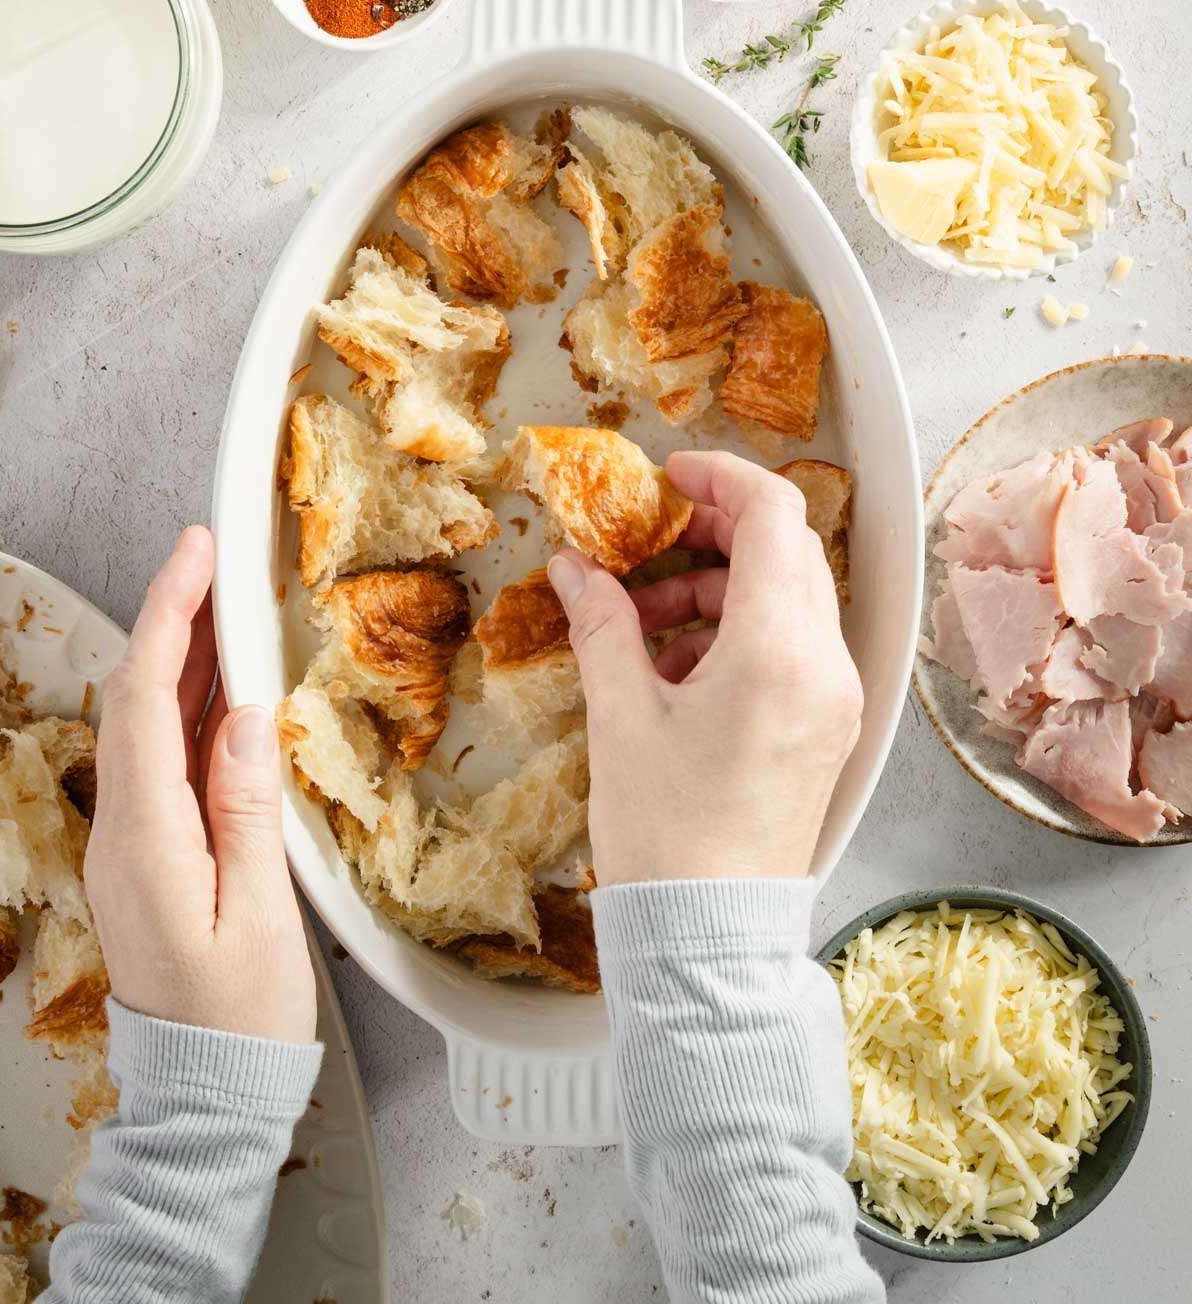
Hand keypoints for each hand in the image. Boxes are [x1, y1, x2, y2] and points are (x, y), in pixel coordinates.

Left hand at [85, 526, 316, 1043]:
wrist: (206, 1094)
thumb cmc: (242, 1018)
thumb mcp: (261, 916)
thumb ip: (249, 811)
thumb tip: (248, 717)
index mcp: (146, 841)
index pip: (145, 701)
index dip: (168, 615)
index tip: (196, 554)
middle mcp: (123, 833)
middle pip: (136, 701)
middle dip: (171, 620)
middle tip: (213, 557)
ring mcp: (129, 845)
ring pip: (147, 727)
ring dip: (182, 659)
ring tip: (225, 603)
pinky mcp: (148, 856)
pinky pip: (162, 762)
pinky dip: (192, 710)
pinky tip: (228, 691)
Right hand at [548, 450, 862, 886]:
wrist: (711, 937)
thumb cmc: (664, 833)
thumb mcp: (622, 717)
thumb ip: (603, 625)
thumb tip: (575, 567)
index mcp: (779, 651)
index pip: (774, 516)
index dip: (721, 477)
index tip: (669, 475)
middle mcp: (826, 665)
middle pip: (787, 552)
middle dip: (715, 533)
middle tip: (649, 542)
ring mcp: (836, 699)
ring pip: (790, 598)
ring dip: (720, 586)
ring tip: (643, 621)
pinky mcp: (828, 728)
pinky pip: (794, 646)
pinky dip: (740, 632)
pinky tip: (676, 666)